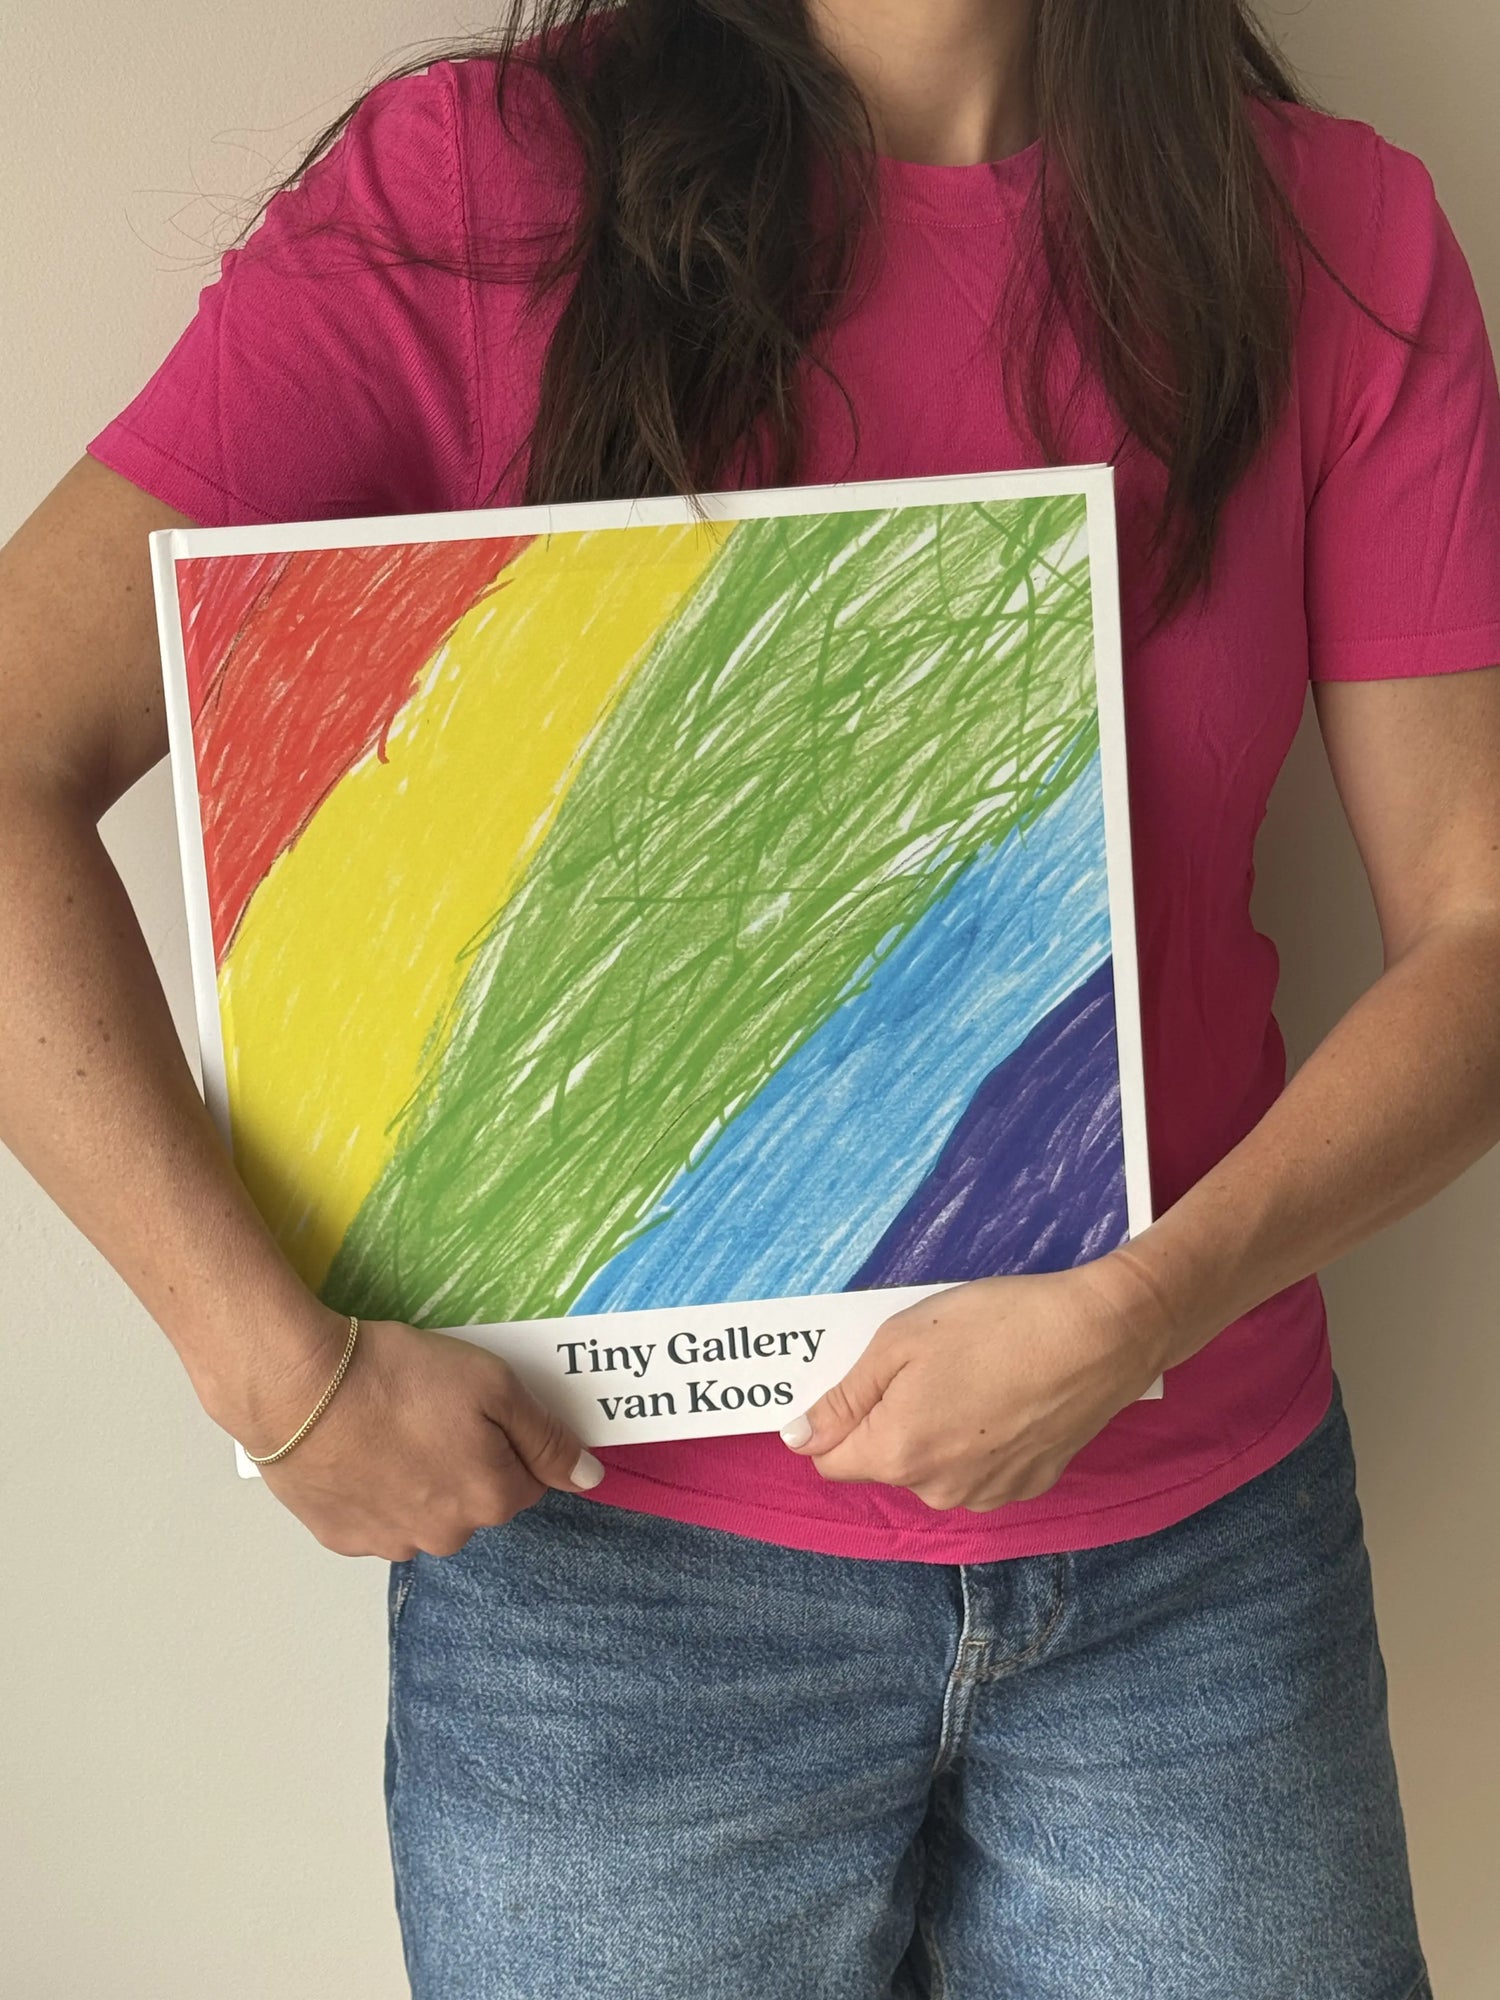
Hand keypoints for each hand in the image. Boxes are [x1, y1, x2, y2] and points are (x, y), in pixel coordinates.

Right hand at [219, 1308, 604, 1558]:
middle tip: (430, 1411)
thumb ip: (547, 1437)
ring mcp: (389, 1542)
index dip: (510, 1439)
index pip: (529, 1480)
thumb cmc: (398, 1377)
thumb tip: (591, 1478)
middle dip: (465, 1462)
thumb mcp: (494, 1385)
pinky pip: (376, 1518)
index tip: (478, 1408)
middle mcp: (445, 1536)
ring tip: (388, 1427)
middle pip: (477, 1500)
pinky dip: (374, 1490)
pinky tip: (358, 1450)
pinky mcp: (340, 1537)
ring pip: (426, 1514)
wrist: (297, 1388)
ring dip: (419, 1480)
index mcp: (490, 1499)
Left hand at [780, 1259, 1172, 1511]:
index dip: (837, 1417)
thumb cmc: (995, 1325)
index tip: (863, 1379)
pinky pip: (980, 1468)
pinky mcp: (1029, 1486)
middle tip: (928, 1362)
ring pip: (935, 1467)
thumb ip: (845, 1397)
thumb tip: (799, 1437)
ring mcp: (987, 1494)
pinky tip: (1008, 1397)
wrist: (1100, 1335)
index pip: (830, 1460)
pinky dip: (983, 1440)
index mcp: (897, 1454)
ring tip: (975, 1374)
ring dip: (939, 1430)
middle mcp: (938, 1490)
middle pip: (886, 1461)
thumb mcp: (901, 1340)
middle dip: (893, 1419)